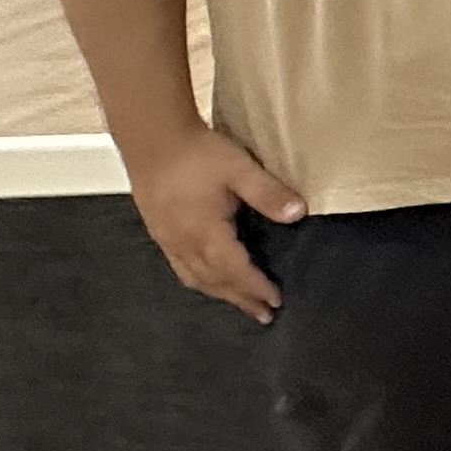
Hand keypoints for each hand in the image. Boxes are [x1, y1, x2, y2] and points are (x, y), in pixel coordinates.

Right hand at [124, 123, 304, 322]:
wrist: (152, 136)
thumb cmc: (196, 152)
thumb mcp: (239, 168)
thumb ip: (269, 193)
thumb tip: (298, 214)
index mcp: (206, 233)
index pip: (236, 271)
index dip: (256, 288)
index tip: (275, 301)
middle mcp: (184, 243)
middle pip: (215, 282)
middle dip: (240, 299)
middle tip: (262, 314)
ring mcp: (168, 239)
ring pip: (195, 278)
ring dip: (219, 294)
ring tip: (238, 302)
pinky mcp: (158, 230)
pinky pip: (180, 267)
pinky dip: (199, 280)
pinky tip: (206, 277)